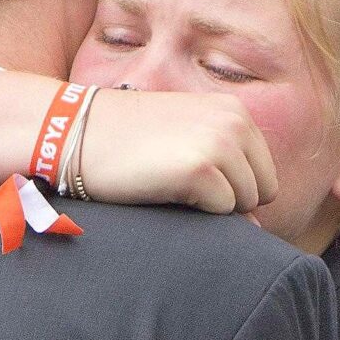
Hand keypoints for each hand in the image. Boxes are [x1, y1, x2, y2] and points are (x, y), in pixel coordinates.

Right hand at [78, 88, 278, 215]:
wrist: (74, 130)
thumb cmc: (129, 143)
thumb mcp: (188, 140)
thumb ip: (229, 170)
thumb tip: (261, 229)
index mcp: (236, 111)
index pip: (265, 174)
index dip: (234, 189)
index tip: (194, 179)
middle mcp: (235, 122)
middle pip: (261, 192)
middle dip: (228, 201)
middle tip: (180, 184)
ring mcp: (219, 144)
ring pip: (243, 205)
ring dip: (210, 207)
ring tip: (170, 183)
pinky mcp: (200, 170)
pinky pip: (222, 213)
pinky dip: (195, 212)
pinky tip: (162, 188)